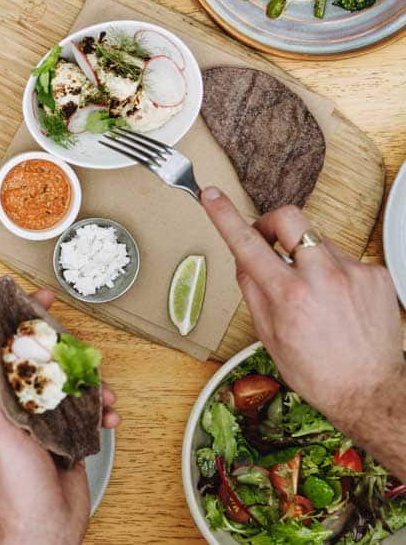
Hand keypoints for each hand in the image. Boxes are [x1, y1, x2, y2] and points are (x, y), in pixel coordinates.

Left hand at [0, 289, 120, 544]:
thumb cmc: (13, 485)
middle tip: (82, 343)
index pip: (5, 348)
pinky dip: (102, 411)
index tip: (36, 299)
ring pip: (69, 385)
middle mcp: (19, 407)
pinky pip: (87, 414)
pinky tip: (110, 416)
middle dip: (65, 351)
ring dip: (91, 383)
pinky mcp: (68, 438)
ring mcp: (45, 422)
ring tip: (105, 391)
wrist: (44, 528)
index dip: (20, 321)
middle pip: (42, 363)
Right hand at [201, 187, 405, 476]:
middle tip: (269, 239)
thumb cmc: (319, 373)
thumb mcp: (268, 335)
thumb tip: (244, 260)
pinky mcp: (376, 275)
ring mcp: (354, 273)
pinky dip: (336, 273)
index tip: (212, 196)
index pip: (246, 242)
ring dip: (308, 256)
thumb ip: (253, 290)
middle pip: (290, 218)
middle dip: (272, 222)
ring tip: (315, 291)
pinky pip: (346, 259)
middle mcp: (323, 277)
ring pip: (318, 240)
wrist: (371, 392)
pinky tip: (339, 301)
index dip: (224, 215)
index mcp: (289, 294)